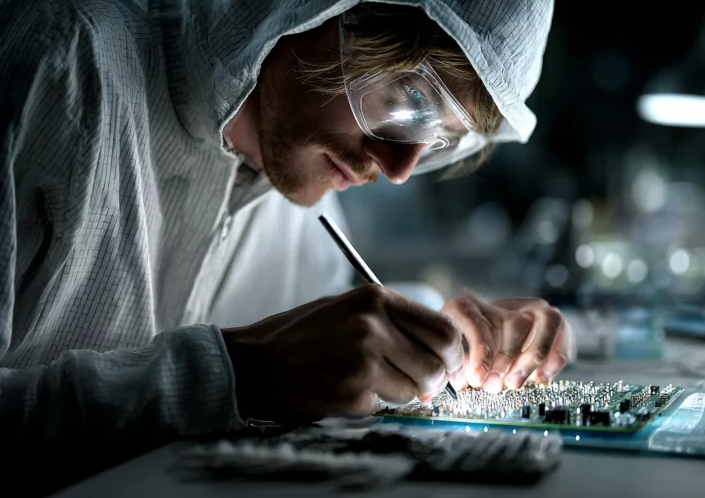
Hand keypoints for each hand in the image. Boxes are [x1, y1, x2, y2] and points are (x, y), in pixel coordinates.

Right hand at [221, 285, 464, 423]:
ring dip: (401, 392)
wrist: (252, 363)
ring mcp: (363, 361)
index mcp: (375, 299)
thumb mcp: (346, 307)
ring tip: (369, 380)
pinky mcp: (352, 393)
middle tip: (422, 383)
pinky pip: (384, 405)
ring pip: (414, 388)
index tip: (448, 363)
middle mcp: (373, 326)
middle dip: (435, 378)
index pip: (442, 328)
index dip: (452, 352)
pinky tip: (345, 389)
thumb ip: (391, 320)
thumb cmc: (300, 335)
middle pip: (436, 362)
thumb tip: (436, 346)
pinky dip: (371, 403)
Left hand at [441, 294, 572, 393]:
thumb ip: (459, 367)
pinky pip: (562, 333)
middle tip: (496, 385)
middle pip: (514, 323)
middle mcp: (501, 303)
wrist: (487, 339)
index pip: (476, 322)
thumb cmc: (467, 351)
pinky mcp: (552, 319)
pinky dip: (554, 358)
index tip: (477, 378)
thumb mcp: (457, 357)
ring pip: (545, 321)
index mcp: (467, 305)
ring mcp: (530, 307)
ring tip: (516, 383)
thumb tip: (463, 383)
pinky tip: (541, 379)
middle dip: (506, 359)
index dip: (479, 353)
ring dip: (532, 356)